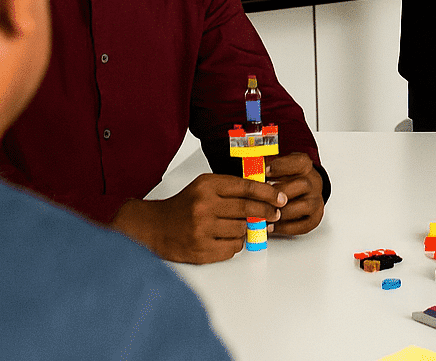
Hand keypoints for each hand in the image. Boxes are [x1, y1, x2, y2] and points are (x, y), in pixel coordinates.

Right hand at [112, 172, 285, 264]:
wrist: (154, 227)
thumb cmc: (184, 206)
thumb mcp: (205, 187)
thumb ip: (232, 188)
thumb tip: (265, 195)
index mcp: (207, 186)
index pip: (246, 187)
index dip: (268, 193)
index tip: (280, 198)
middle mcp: (204, 206)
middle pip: (248, 209)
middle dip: (266, 212)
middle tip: (274, 214)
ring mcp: (202, 229)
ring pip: (242, 230)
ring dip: (246, 230)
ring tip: (239, 227)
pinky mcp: (201, 250)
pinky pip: (233, 248)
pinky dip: (235, 244)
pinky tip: (227, 238)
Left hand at [266, 152, 324, 235]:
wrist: (305, 190)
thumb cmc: (287, 178)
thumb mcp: (279, 166)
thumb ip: (266, 167)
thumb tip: (248, 169)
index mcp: (305, 166)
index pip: (299, 163)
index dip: (281, 167)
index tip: (264, 171)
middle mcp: (314, 182)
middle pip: (303, 185)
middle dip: (279, 193)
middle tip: (262, 197)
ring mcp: (316, 200)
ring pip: (305, 206)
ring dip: (282, 212)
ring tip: (264, 215)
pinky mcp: (315, 217)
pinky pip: (304, 225)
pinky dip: (285, 228)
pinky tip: (271, 226)